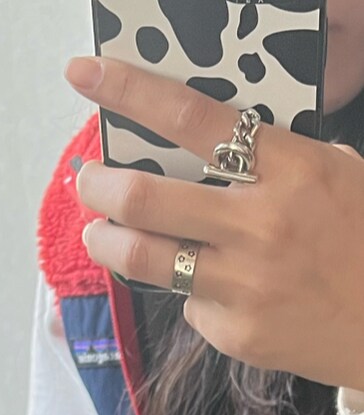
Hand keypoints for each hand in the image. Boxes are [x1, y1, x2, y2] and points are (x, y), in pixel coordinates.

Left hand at [65, 55, 363, 390]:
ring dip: (105, 240)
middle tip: (88, 180)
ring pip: (141, 256)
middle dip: (98, 184)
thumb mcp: (335, 178)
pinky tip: (202, 286)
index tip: (86, 75)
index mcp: (293, 171)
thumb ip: (273, 160)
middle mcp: (261, 226)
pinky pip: (185, 302)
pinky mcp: (234, 332)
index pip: (193, 119)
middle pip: (145, 197)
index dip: (131, 91)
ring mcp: (244, 284)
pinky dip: (182, 287)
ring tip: (100, 233)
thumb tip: (199, 151)